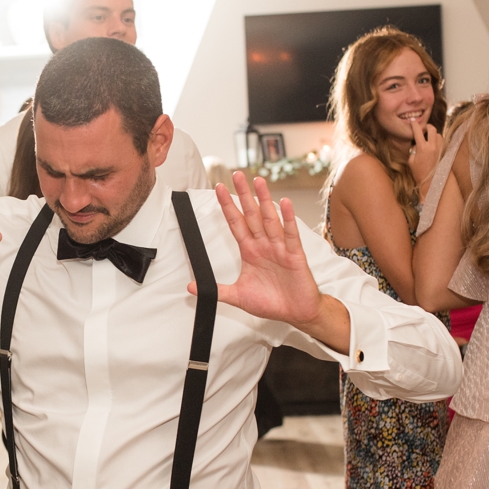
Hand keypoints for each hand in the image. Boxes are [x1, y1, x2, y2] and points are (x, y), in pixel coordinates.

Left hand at [209, 174, 351, 352]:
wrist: (296, 313)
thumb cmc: (272, 302)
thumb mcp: (238, 297)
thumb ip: (217, 290)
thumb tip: (192, 287)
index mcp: (250, 251)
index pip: (236, 223)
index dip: (227, 206)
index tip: (218, 189)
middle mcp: (264, 245)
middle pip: (251, 215)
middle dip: (243, 195)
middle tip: (236, 175)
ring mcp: (279, 248)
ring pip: (269, 219)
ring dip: (264, 200)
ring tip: (258, 181)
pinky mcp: (294, 255)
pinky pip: (290, 235)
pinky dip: (288, 219)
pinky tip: (285, 204)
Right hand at [407, 117, 442, 186]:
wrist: (430, 181)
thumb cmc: (418, 172)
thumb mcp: (411, 160)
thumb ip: (413, 150)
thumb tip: (416, 144)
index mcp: (422, 148)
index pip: (418, 131)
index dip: (415, 125)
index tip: (413, 122)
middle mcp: (432, 146)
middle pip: (432, 129)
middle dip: (427, 126)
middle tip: (423, 128)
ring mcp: (439, 149)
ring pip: (438, 134)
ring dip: (433, 134)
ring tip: (428, 137)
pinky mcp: (442, 152)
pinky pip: (441, 141)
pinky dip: (437, 140)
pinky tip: (433, 144)